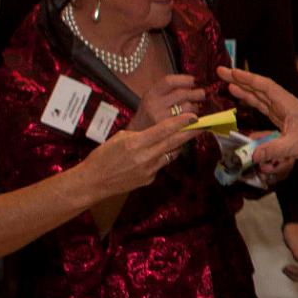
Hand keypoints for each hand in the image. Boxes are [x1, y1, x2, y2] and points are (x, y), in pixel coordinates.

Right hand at [82, 115, 201, 194]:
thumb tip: (159, 132)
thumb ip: (141, 135)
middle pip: (173, 142)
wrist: (94, 181)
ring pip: (170, 154)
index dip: (181, 122)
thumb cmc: (103, 156)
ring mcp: (149, 170)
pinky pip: (161, 164)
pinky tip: (157, 153)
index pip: (164, 130)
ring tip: (185, 135)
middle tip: (203, 124)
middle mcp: (145, 157)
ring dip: (178, 145)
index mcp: (136, 143)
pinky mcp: (149, 179)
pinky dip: (162, 157)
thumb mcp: (120, 138)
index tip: (194, 116)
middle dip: (190, 133)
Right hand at [131, 74, 204, 131]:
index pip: (169, 81)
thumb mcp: (154, 97)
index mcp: (151, 94)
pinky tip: (196, 119)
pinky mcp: (169, 132)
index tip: (194, 80)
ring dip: (196, 107)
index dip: (184, 79)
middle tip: (202, 94)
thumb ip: (170, 90)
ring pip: (187, 108)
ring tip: (195, 109)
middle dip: (196, 93)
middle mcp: (154, 106)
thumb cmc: (150, 114)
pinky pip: (189, 122)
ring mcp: (161, 120)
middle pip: (182, 94)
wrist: (139, 135)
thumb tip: (194, 82)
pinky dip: (196, 120)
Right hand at [220, 67, 297, 165]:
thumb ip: (273, 150)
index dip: (248, 79)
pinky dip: (249, 99)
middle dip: (240, 78)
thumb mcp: (294, 146)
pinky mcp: (279, 117)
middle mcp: (283, 103)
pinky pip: (261, 105)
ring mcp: (280, 109)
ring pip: (258, 95)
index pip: (265, 87)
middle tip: (221, 71)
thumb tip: (252, 156)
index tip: (232, 72)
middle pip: (258, 87)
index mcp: (287, 104)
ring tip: (226, 81)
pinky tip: (239, 97)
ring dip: (243, 87)